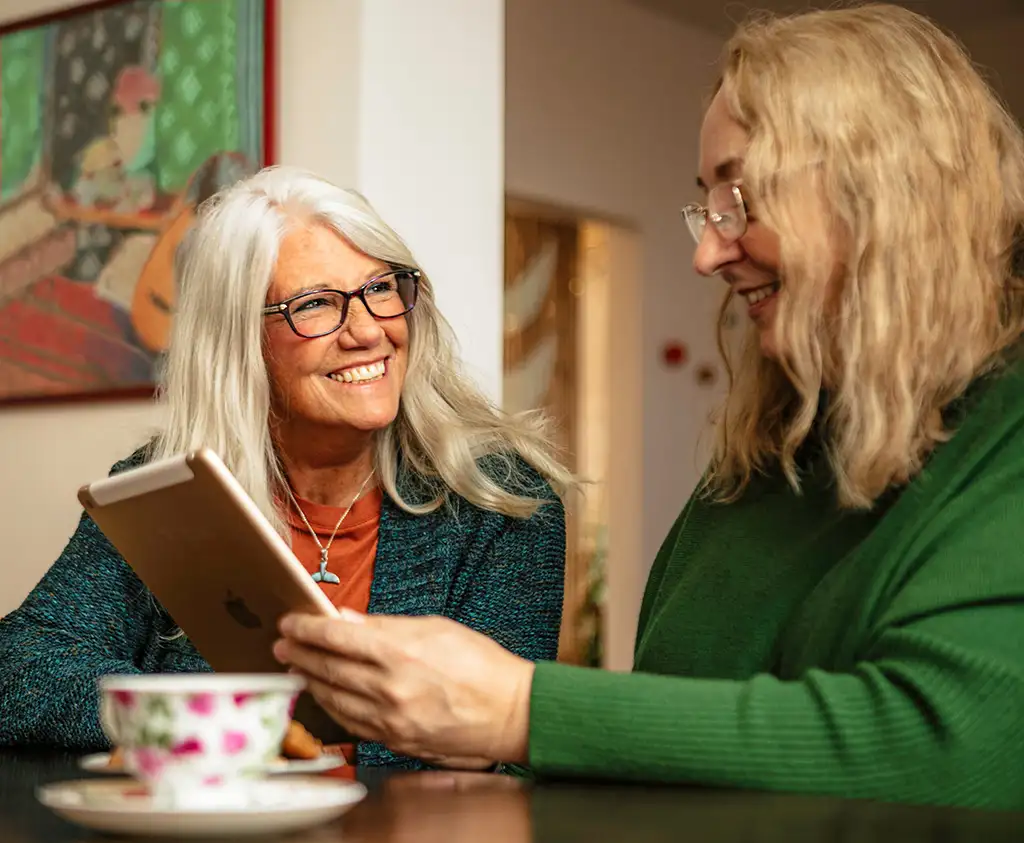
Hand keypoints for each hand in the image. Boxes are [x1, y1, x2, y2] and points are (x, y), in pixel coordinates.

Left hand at [273, 610, 533, 764]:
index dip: (307, 629)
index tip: (290, 623)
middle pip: (328, 669)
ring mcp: (390, 720)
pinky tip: (325, 695)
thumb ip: (386, 625)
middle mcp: (389, 689)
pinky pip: (351, 724)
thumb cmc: (481, 666)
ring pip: (333, 699)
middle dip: (299, 654)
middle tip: (283, 644)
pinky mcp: (395, 741)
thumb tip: (347, 619)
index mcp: (400, 653)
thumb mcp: (435, 628)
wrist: (510, 713)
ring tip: (297, 667)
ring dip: (310, 681)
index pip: (336, 638)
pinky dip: (332, 707)